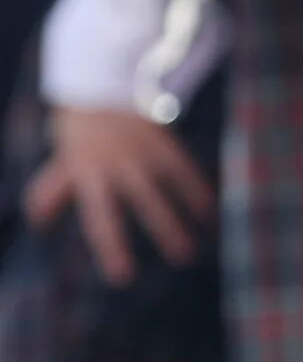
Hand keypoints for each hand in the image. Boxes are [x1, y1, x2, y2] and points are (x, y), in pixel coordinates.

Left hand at [24, 108, 211, 286]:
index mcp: (88, 172)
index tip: (124, 277)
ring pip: (165, 186)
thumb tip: (35, 220)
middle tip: (182, 258)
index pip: (101, 217)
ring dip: (183, 215)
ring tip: (194, 245)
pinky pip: (183, 168)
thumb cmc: (79, 133)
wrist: (96, 84)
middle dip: (164, 229)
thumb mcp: (64, 160)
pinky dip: (196, 189)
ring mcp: (140, 151)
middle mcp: (116, 163)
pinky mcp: (160, 140)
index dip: (113, 247)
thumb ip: (52, 191)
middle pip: (143, 200)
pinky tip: (207, 210)